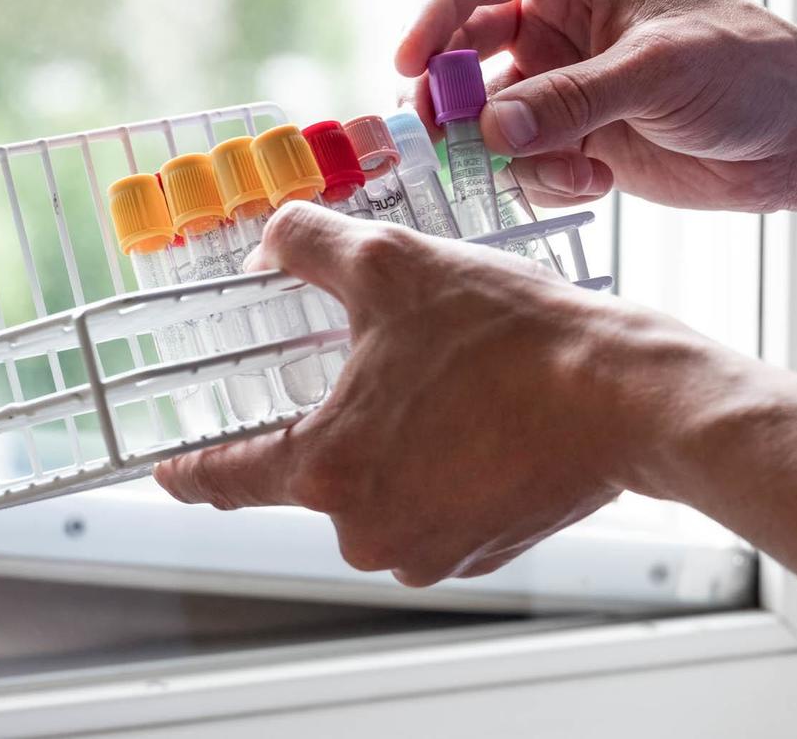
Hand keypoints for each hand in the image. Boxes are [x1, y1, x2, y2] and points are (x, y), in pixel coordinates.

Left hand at [152, 202, 706, 585]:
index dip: (189, 467)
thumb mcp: (394, 262)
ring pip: (381, 490)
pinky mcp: (478, 555)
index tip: (170, 466)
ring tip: (452, 385)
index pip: (225, 478)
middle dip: (343, 418)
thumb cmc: (513, 338)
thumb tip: (271, 241)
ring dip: (400, 442)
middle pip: (319, 472)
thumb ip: (309, 245)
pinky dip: (444, 469)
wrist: (626, 396)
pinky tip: (483, 420)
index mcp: (329, 469)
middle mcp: (368, 530)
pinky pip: (433, 510)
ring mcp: (427, 552)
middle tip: (389, 366)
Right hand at [397, 0, 796, 248]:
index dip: (433, 14)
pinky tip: (596, 180)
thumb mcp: (658, 70)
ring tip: (563, 167)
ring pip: (485, 114)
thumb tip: (490, 131)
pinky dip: (543, 177)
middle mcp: (555, 17)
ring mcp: (560, 80)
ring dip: (505, 149)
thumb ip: (572, 100)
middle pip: (463, 48)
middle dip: (454, 97)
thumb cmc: (748, 69)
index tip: (407, 64)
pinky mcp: (571, 136)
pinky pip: (520, 159)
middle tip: (447, 138)